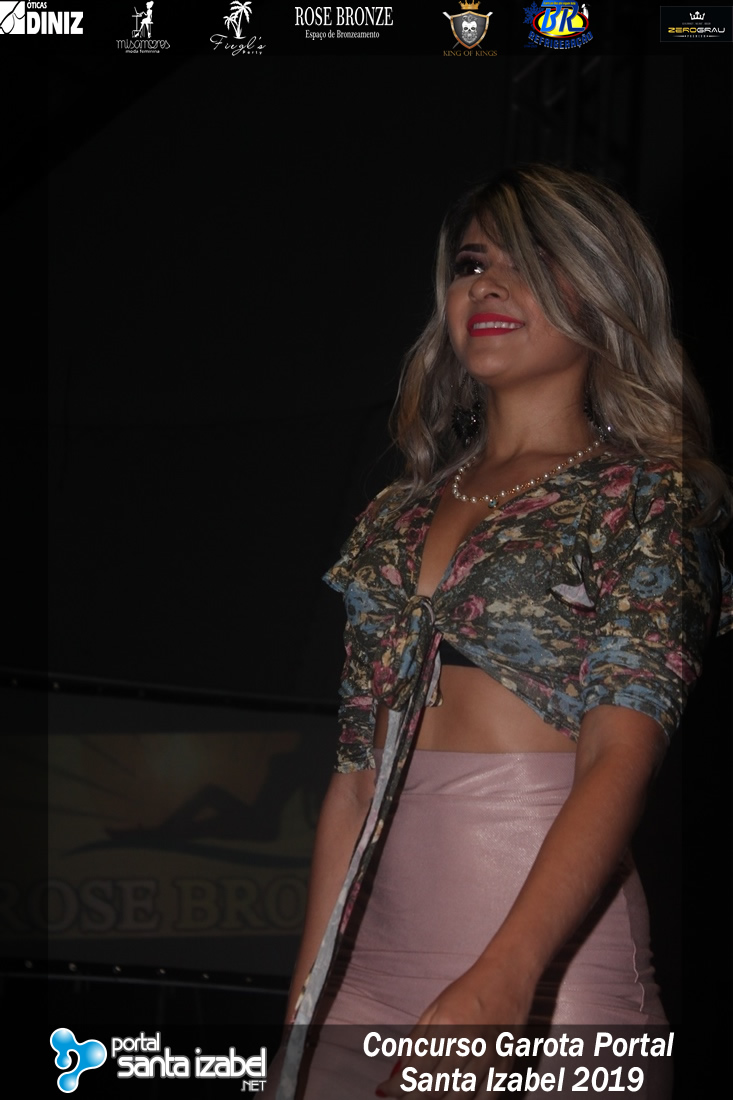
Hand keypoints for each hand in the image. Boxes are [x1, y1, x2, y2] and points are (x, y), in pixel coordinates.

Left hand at [375, 963, 533, 1096]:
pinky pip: (484, 1099)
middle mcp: (467, 1044)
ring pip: (457, 1099)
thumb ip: (416, 1042)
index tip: (385, 1089)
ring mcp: (488, 1057)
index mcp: (445, 1026)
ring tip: (424, 1098)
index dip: (396, 1087)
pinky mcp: (505, 1066)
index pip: (415, 1072)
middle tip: (402, 1096)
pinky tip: (452, 1099)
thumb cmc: (468, 991)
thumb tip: (399, 1073)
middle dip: (412, 1098)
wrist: (507, 977)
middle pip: (433, 1090)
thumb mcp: (435, 1009)